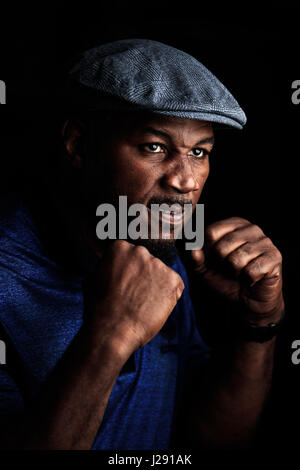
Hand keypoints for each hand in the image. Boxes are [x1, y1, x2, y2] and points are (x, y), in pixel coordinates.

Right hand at [83, 240, 183, 358]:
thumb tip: (111, 263)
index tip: (124, 286)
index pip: (131, 256)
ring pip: (161, 274)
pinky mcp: (173, 280)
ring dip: (156, 286)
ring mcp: (158, 265)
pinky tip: (154, 307)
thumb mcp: (94, 278)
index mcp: (120, 247)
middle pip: (147, 263)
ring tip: (142, 304)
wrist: (112, 331)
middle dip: (143, 277)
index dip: (128, 274)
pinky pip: (175, 285)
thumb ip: (108, 266)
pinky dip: (169, 296)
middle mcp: (140, 251)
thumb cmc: (99, 309)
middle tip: (133, 297)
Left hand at [185, 217, 283, 323]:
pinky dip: (248, 279)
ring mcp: (265, 241)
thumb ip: (196, 258)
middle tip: (231, 269)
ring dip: (236, 273)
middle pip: (222, 246)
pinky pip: (251, 271)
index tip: (215, 260)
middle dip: (222, 264)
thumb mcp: (205, 269)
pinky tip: (253, 278)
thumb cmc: (227, 280)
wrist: (250, 300)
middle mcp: (251, 228)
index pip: (211, 232)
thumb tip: (193, 249)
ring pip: (236, 260)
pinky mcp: (275, 257)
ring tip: (241, 273)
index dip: (208, 251)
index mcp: (234, 224)